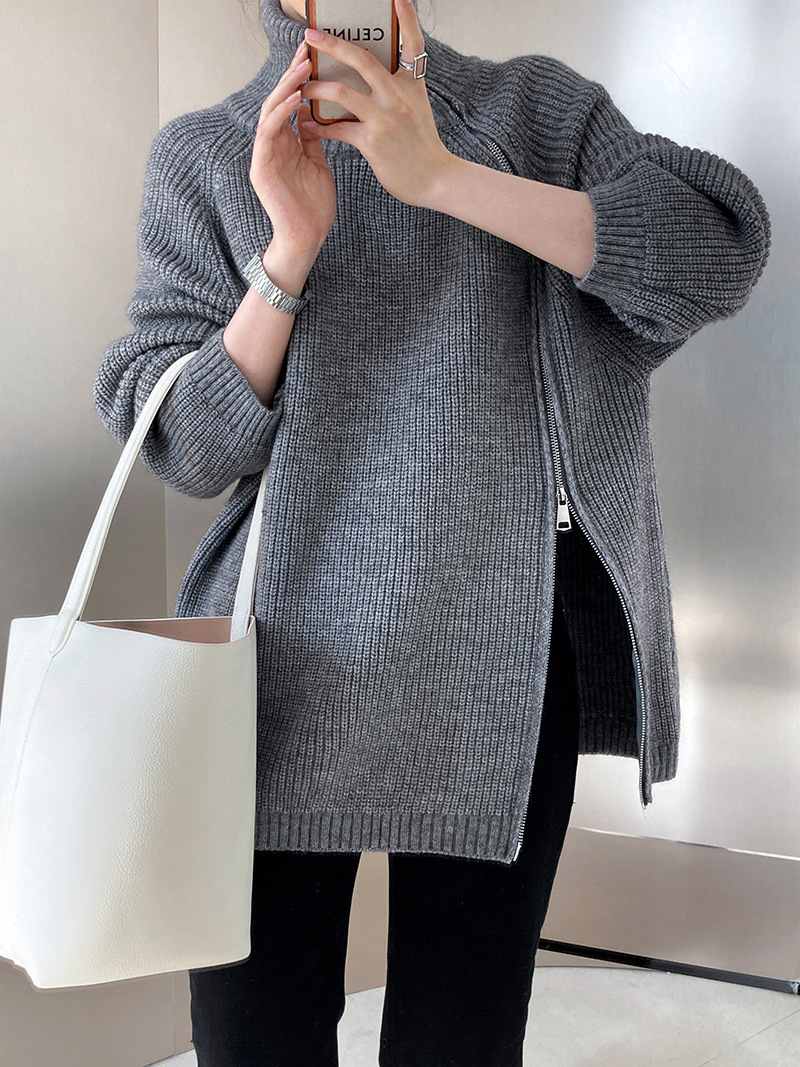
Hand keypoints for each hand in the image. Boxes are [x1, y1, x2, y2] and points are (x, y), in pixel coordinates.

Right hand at [249, 39, 337, 250]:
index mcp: (285, 143)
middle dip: (291, 75)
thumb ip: (312, 139)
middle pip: (277, 101)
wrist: (307, 238)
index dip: (299, 79)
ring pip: (270, 112)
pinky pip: (267, 134)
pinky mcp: (261, 167)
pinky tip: (292, 99)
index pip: (290, 103)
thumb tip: (312, 111)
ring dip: (285, 88)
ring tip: (302, 69)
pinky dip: (279, 115)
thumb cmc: (314, 206)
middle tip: (307, 51)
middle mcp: (272, 145)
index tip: (313, 56)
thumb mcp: (318, 164)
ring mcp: (264, 155)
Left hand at [299, 0, 456, 207]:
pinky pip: (338, 128)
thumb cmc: (423, 146)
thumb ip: (399, 90)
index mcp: (412, 85)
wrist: (435, 179)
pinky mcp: (373, 142)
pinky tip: (307, 125)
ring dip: (316, 89)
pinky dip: (319, 127)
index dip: (407, 18)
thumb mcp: (418, 109)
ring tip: (302, 88)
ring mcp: (385, 118)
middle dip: (332, 44)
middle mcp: (398, 96)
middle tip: (309, 36)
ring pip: (341, 92)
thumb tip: (372, 79)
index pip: (413, 43)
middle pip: (361, 59)